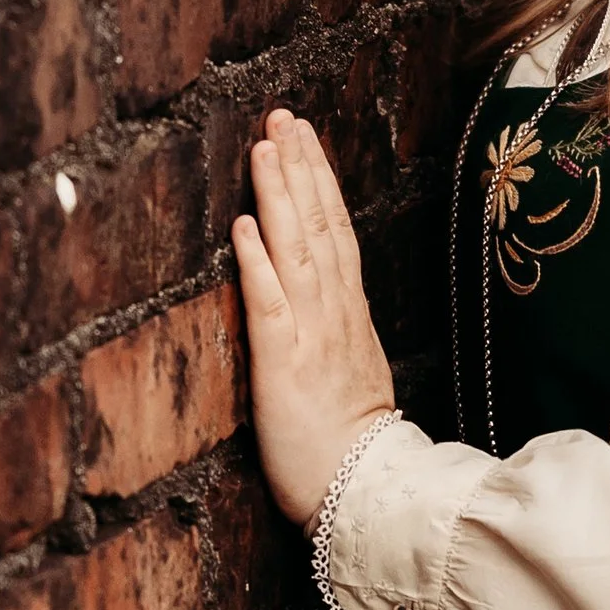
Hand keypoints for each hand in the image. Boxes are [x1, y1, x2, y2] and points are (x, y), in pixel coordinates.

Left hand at [232, 110, 396, 527]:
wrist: (364, 494)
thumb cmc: (352, 444)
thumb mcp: (352, 372)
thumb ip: (337, 329)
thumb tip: (327, 296)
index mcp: (347, 313)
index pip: (336, 231)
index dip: (318, 180)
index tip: (303, 135)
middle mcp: (334, 313)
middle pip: (320, 225)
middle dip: (301, 167)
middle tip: (283, 115)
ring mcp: (311, 335)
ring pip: (298, 249)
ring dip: (282, 194)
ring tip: (266, 145)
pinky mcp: (283, 365)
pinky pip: (271, 304)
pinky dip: (259, 261)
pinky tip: (245, 223)